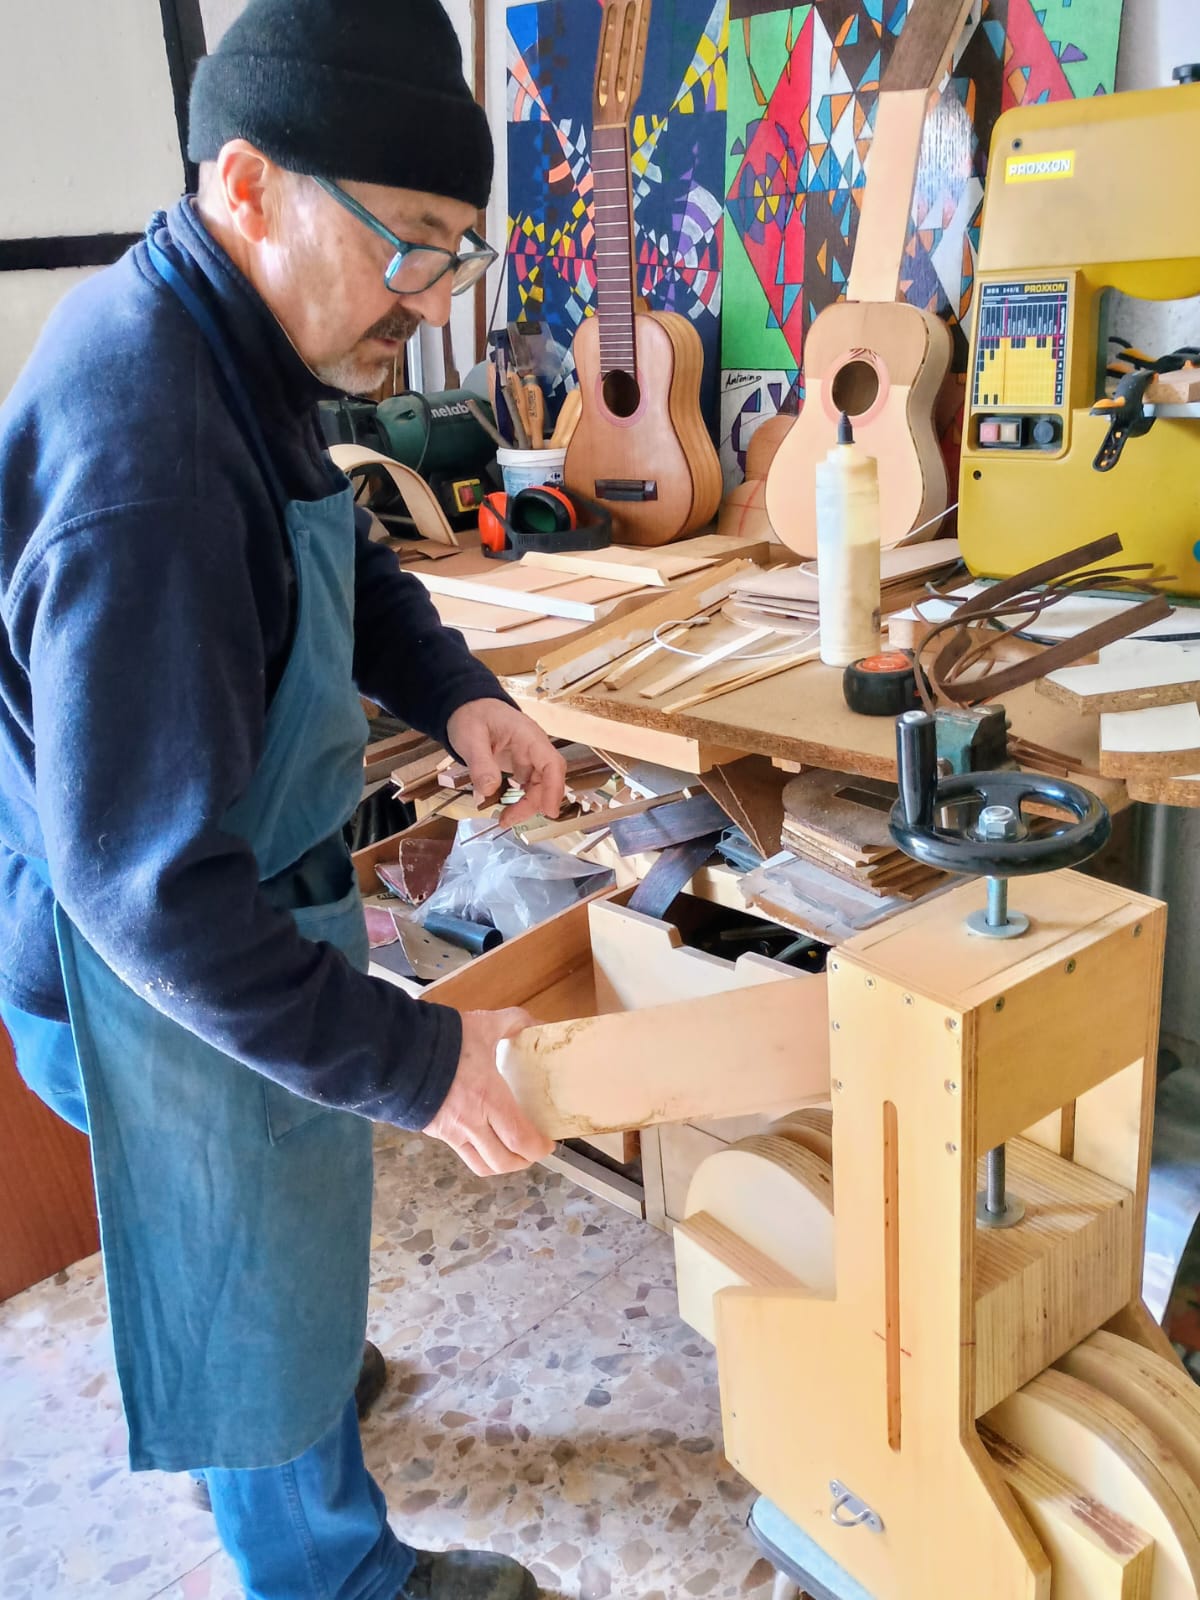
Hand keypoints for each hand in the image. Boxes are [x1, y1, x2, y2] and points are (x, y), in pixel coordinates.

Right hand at [423, 1006, 554, 1176]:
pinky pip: (460, 1152)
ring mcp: (451, 1131)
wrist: (396, 1051)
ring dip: (499, 1164)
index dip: (538, 1148)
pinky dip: (476, 1152)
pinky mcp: (434, 1132)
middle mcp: (471, 1122)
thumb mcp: (482, 1025)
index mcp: (489, 1099)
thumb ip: (512, 1022)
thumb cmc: (443, 1039)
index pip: (520, 1139)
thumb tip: (535, 1022)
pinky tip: (481, 1137)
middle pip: (503, 1161)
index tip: (548, 1143)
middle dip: (522, 1161)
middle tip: (532, 1150)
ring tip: (509, 1152)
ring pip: (480, 1165)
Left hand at [445, 699, 566, 824]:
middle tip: (508, 820)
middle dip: (534, 803)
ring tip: (506, 819)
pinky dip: (521, 800)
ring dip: (527, 805)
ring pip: (539, 785)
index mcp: (528, 735)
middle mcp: (535, 747)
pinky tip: (508, 810)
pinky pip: (528, 785)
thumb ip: (481, 763)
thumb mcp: (470, 738)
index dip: (554, 789)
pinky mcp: (521, 764)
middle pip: (548, 779)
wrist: (467, 706)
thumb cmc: (472, 716)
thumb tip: (489, 791)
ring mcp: (530, 756)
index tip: (549, 812)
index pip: (552, 763)